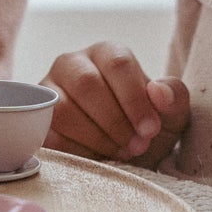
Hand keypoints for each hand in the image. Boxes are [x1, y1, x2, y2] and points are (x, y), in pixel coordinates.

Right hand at [43, 42, 188, 163]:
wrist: (121, 155)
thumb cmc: (145, 128)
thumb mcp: (172, 116)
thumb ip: (175, 98)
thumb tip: (159, 91)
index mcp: (107, 53)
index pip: (118, 64)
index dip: (135, 99)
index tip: (150, 130)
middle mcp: (73, 63)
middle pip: (87, 84)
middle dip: (115, 122)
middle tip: (135, 146)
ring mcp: (49, 90)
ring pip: (63, 109)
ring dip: (95, 137)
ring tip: (118, 153)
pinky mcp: (35, 119)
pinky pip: (48, 134)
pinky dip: (76, 152)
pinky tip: (96, 159)